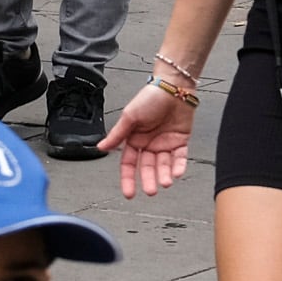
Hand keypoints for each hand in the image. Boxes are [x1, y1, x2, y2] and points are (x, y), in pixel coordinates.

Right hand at [100, 83, 194, 198]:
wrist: (173, 88)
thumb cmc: (150, 97)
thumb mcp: (130, 116)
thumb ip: (117, 134)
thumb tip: (101, 147)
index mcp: (134, 138)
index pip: (128, 163)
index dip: (128, 178)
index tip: (128, 192)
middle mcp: (149, 143)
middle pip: (147, 167)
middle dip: (148, 180)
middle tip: (150, 191)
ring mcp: (165, 144)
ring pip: (164, 166)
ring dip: (164, 175)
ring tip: (165, 182)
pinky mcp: (180, 142)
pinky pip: (180, 158)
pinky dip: (179, 167)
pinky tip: (176, 173)